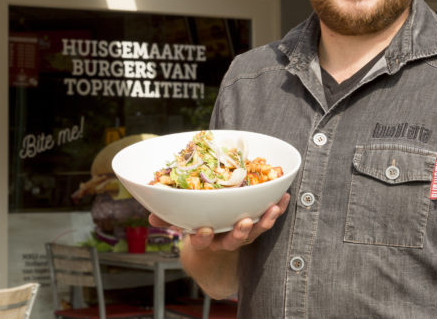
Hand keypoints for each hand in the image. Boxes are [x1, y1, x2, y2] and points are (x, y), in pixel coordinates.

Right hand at [149, 193, 290, 251]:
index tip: (204, 229)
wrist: (215, 238)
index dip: (203, 236)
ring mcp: (242, 232)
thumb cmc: (196, 221)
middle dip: (239, 232)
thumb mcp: (180, 221)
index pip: (202, 240)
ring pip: (255, 231)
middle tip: (244, 223)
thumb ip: (168, 218)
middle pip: (233, 239)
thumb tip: (151, 217)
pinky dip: (278, 208)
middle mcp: (225, 238)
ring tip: (272, 209)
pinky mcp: (256, 225)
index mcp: (205, 238)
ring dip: (265, 221)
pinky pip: (268, 218)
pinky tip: (285, 197)